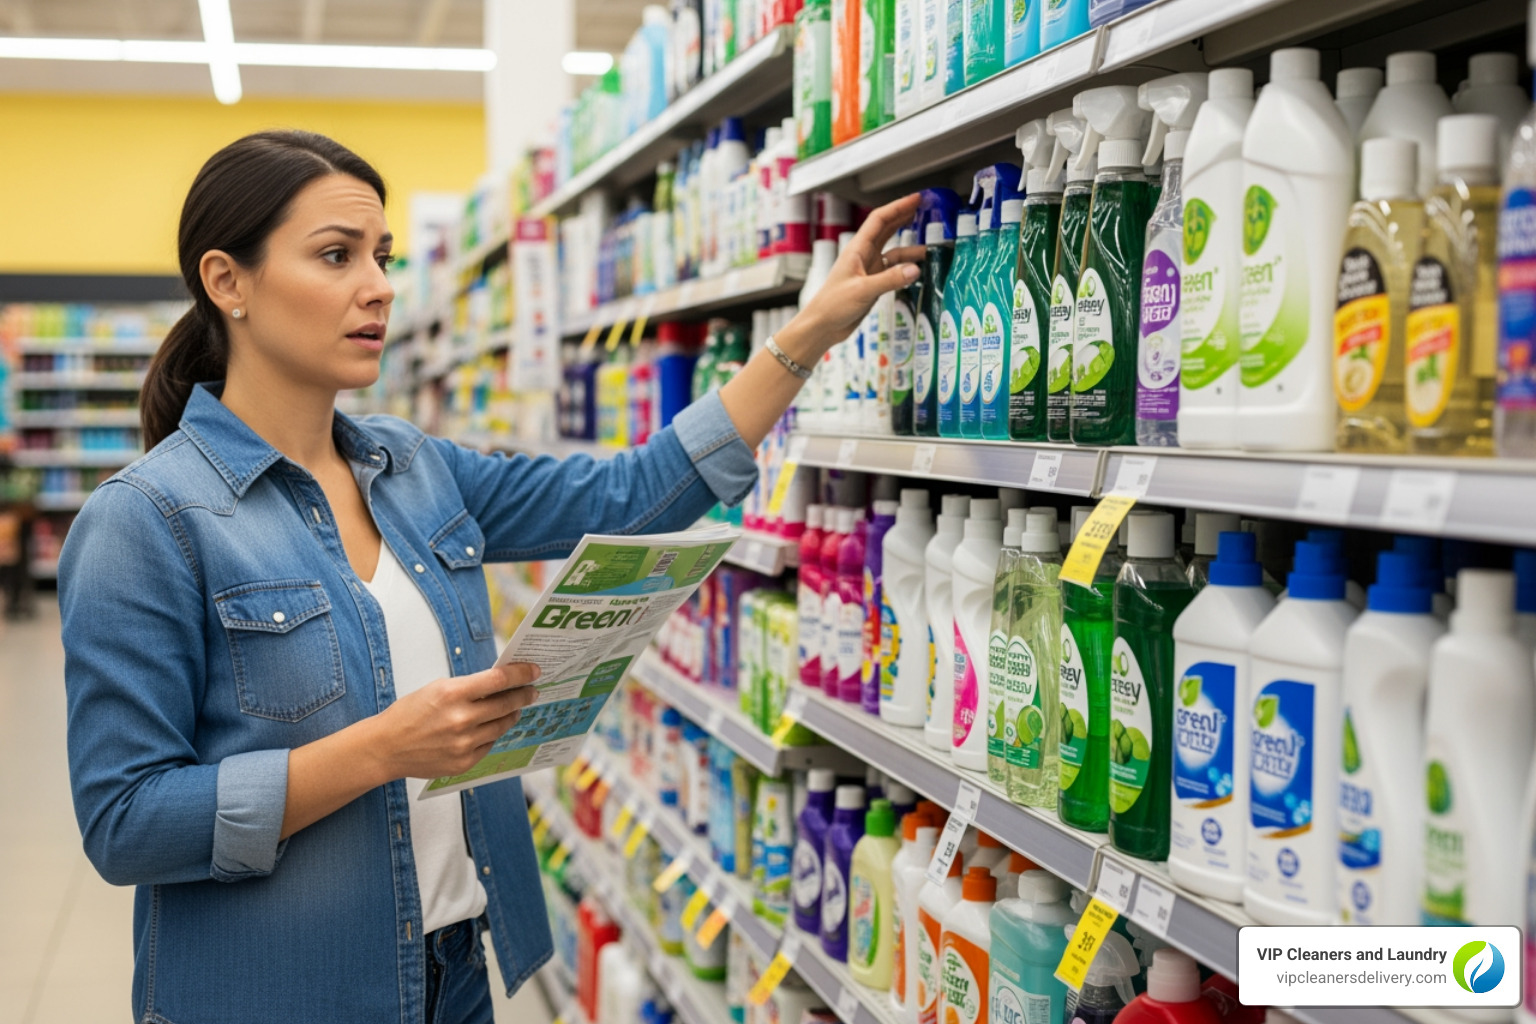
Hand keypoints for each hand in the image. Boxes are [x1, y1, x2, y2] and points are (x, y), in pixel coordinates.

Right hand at [374, 663, 540, 779]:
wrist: (386, 747)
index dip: (521, 674)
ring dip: (512, 715)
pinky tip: (492, 727)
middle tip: (532, 690)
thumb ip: (469, 687)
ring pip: (502, 726)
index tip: (534, 671)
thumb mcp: (437, 688)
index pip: (498, 680)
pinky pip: (489, 745)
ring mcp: (464, 744)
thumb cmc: (410, 713)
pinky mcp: (464, 762)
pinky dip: (492, 734)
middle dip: (524, 695)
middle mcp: (461, 719)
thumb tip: (500, 683)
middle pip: (506, 704)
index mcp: (452, 694)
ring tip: (515, 708)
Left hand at [790, 193, 925, 352]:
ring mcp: (869, 269)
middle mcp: (864, 256)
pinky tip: (918, 269)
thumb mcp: (863, 290)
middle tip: (924, 209)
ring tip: (929, 243)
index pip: (880, 220)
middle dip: (904, 217)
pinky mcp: (873, 284)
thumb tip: (915, 269)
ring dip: (909, 246)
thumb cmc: (833, 305)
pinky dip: (906, 267)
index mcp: (857, 249)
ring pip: (893, 251)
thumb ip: (890, 280)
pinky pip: (893, 270)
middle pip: (887, 230)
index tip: (916, 199)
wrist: (823, 326)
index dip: (898, 207)